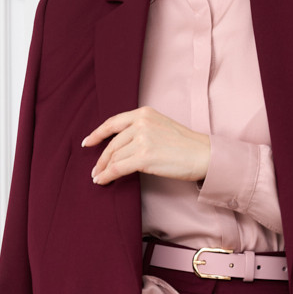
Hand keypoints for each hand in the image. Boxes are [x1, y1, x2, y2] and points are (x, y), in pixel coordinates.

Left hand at [82, 106, 210, 184]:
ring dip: (103, 169)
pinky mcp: (144, 157)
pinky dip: (107, 175)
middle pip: (112, 143)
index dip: (97, 134)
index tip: (88, 142)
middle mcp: (141, 123)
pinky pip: (118, 168)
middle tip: (95, 169)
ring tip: (99, 177)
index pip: (113, 122)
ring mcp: (142, 139)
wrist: (204, 154)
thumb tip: (121, 145)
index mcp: (144, 113)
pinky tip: (102, 181)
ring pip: (114, 157)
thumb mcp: (161, 126)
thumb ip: (141, 128)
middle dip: (101, 158)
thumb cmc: (186, 145)